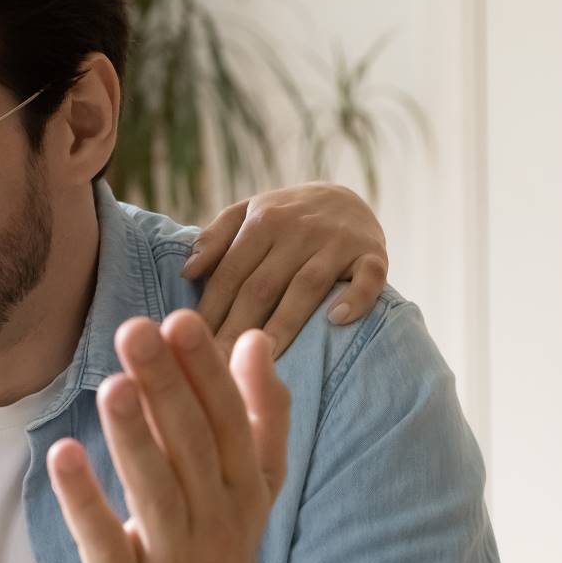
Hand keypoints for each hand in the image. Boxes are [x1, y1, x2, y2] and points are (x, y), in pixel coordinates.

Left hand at [47, 311, 290, 562]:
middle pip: (191, 446)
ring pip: (154, 492)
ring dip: (133, 438)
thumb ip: (261, 415)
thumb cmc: (223, 554)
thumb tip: (257, 339)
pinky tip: (61, 455)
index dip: (205, 372)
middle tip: (136, 330)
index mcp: (242, 489)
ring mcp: (171, 560)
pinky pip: (105, 543)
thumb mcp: (255, 488)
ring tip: (111, 385)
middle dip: (166, 387)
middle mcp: (212, 521)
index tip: (182, 319)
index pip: (227, 421)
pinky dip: (85, 501)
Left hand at [184, 182, 386, 354]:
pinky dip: (355, 297)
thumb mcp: (246, 214)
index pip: (230, 274)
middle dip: (238, 328)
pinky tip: (337, 321)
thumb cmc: (285, 217)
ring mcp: (337, 242)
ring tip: (264, 356)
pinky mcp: (373, 253)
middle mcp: (298, 229)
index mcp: (262, 221)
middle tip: (220, 367)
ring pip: (307, 286)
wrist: (347, 195)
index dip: (211, 311)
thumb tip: (188, 272)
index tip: (196, 348)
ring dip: (285, 322)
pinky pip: (368, 277)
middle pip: (263, 285)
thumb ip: (214, 239)